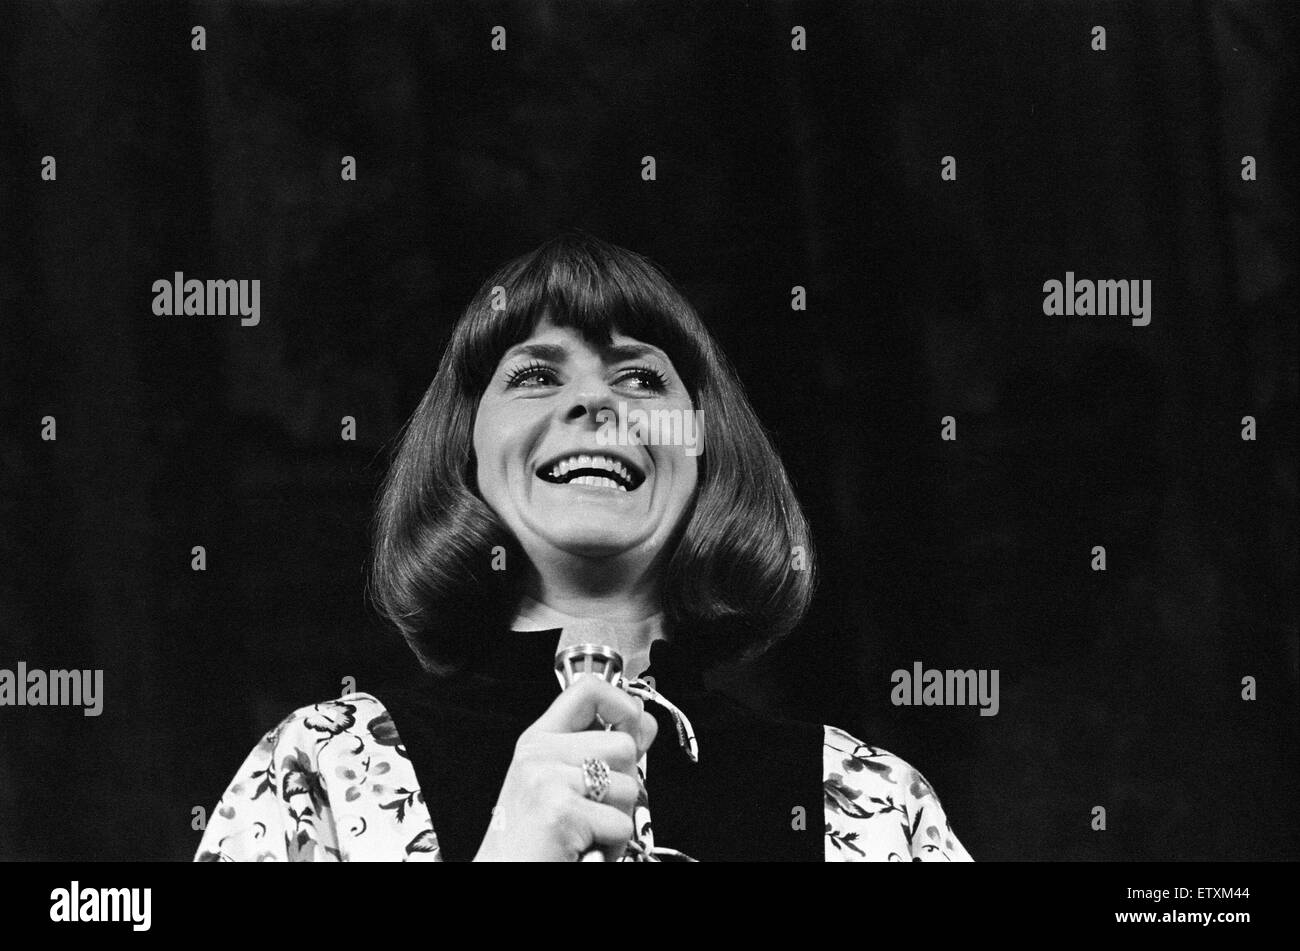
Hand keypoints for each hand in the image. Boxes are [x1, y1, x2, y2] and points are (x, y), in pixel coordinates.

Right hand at [473, 675, 657, 861]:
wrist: (506, 876)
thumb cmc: (534, 839)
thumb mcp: (561, 781)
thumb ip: (602, 749)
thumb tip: (644, 721)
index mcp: (539, 740)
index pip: (587, 690)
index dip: (622, 701)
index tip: (631, 723)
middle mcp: (539, 753)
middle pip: (623, 744)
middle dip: (625, 784)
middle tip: (595, 810)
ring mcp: (548, 780)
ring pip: (629, 786)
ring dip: (618, 818)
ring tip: (588, 831)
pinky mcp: (561, 811)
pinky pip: (621, 823)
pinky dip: (613, 846)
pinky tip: (585, 849)